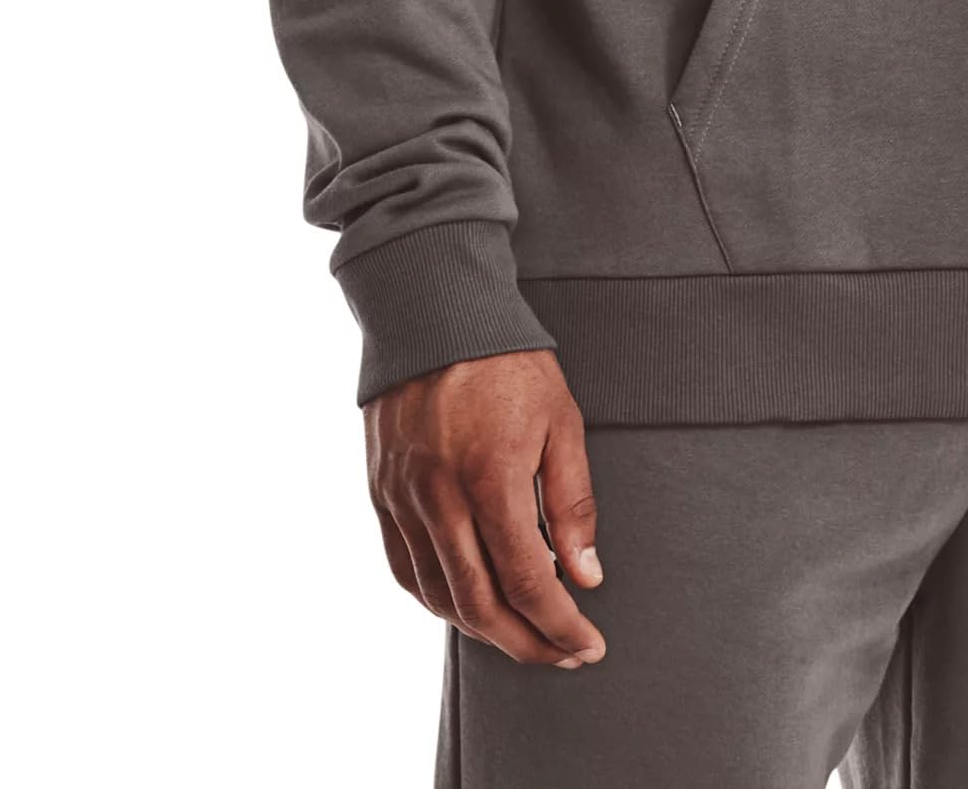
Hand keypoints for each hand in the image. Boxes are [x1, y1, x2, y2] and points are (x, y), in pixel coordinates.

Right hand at [363, 349, 609, 668]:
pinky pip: (403, 569)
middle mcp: (439, 496)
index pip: (526, 580)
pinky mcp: (380, 493)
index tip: (587, 645)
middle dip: (526, 643)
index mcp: (491, 476)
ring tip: (523, 635)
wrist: (434, 311)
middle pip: (479, 604)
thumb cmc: (507, 362)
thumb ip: (572, 503)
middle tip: (562, 655)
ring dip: (482, 630)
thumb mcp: (561, 421)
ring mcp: (403, 498)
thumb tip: (584, 576)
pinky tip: (467, 606)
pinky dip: (437, 601)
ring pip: (437, 595)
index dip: (559, 625)